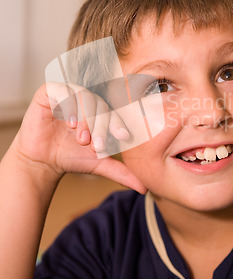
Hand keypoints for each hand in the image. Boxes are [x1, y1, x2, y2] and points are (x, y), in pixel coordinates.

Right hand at [12, 83, 146, 192]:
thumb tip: (144, 188)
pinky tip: (71, 122)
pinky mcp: (50, 91)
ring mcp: (68, 94)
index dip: (119, 123)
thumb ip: (121, 172)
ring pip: (85, 96)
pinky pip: (64, 90)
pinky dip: (70, 105)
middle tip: (96, 145)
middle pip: (101, 104)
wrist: (41, 162)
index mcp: (99, 111)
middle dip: (101, 125)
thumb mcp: (99, 164)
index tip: (124, 137)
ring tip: (81, 138)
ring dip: (87, 117)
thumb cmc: (70, 158)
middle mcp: (85, 100)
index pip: (113, 111)